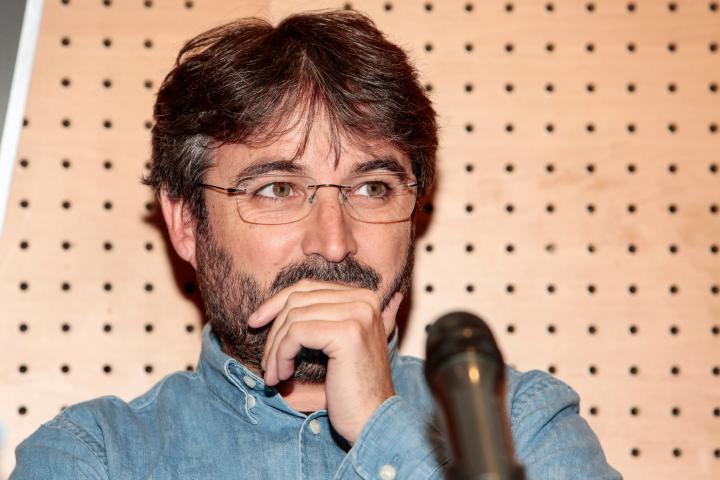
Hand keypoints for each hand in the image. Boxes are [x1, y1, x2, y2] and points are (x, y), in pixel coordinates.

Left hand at [247, 279, 402, 443]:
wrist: (373, 419)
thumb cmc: (350, 388)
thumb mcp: (333, 344)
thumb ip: (316, 319)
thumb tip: (268, 308)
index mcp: (363, 296)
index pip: (308, 286)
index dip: (276, 303)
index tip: (255, 323)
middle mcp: (364, 298)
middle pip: (298, 299)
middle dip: (274, 330)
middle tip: (266, 362)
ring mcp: (358, 313)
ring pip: (294, 317)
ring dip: (275, 348)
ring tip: (274, 374)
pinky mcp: (348, 332)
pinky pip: (297, 334)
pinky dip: (282, 355)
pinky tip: (283, 376)